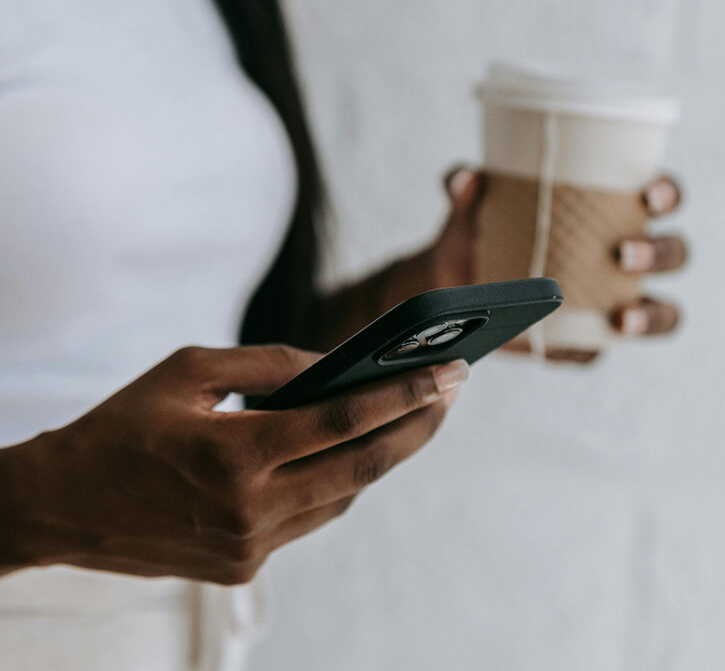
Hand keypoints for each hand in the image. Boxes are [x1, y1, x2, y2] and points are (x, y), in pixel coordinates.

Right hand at [4, 345, 466, 582]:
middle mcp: (248, 509)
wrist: (66, 505)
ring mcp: (248, 547)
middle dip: (416, 428)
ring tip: (418, 415)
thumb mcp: (188, 370)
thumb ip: (268, 365)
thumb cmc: (124, 423)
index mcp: (232, 454)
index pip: (340, 421)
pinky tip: (360, 449)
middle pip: (360, 468)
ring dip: (385, 456)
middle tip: (454, 393)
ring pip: (342, 498)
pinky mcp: (244, 566)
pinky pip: (312, 518)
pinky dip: (341, 482)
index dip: (401, 396)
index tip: (447, 374)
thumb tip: (335, 363)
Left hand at [429, 167, 687, 363]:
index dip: (666, 194)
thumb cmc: (476, 228)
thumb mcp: (468, 204)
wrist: (448, 283)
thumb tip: (465, 180)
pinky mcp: (586, 340)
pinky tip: (572, 349)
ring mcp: (613, 301)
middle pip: (672, 253)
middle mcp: (625, 254)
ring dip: (652, 316)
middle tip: (623, 253)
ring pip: (661, 311)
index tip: (648, 195)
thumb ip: (464, 186)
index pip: (660, 196)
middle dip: (659, 254)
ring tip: (622, 318)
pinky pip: (601, 351)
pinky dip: (593, 351)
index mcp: (612, 207)